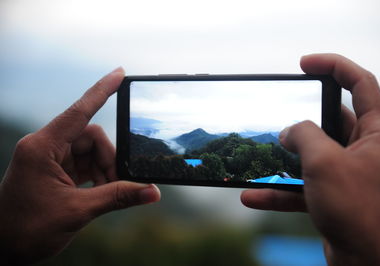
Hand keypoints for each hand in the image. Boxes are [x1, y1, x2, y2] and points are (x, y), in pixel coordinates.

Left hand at [0, 68, 160, 264]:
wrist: (2, 250)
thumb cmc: (26, 229)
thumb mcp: (77, 212)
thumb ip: (117, 197)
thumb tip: (152, 192)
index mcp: (42, 148)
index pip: (79, 112)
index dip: (101, 91)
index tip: (119, 73)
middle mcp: (45, 148)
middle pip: (91, 138)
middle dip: (109, 160)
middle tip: (119, 184)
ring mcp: (50, 159)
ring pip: (90, 152)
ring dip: (104, 171)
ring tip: (107, 194)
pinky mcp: (54, 171)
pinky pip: (84, 165)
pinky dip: (97, 177)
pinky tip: (101, 192)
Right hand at [241, 54, 379, 264]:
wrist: (372, 264)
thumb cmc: (361, 210)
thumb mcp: (326, 162)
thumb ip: (303, 135)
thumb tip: (288, 131)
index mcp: (379, 132)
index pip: (359, 83)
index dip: (333, 66)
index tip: (304, 63)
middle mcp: (367, 150)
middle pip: (331, 121)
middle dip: (301, 122)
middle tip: (277, 117)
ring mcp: (350, 174)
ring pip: (313, 156)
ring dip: (284, 160)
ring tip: (260, 156)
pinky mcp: (336, 197)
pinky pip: (304, 187)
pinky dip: (280, 190)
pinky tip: (254, 195)